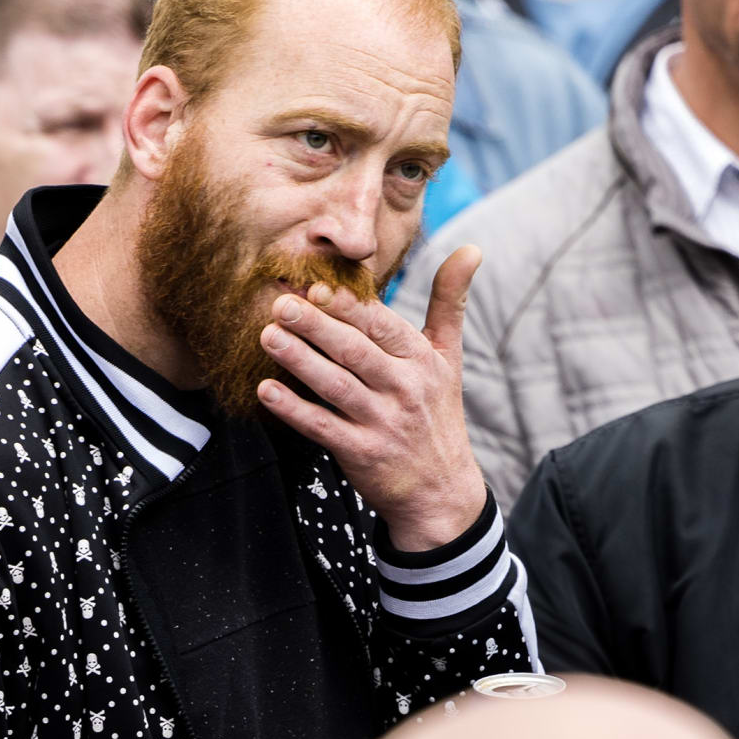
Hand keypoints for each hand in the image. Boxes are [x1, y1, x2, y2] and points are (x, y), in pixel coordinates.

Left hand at [259, 249, 487, 553]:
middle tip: (280, 304)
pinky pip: (322, 427)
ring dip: (300, 361)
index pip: (383, 326)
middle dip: (316, 326)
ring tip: (268, 337)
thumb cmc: (437, 412)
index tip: (317, 286)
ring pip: (336, 386)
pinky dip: (294, 409)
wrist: (441, 490)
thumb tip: (471, 248)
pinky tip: (266, 391)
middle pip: (355, 352)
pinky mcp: (362, 453)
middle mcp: (405, 390)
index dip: (349, 307)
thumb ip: (449, 301)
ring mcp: (383, 423)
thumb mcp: (449, 356)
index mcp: (422, 360)